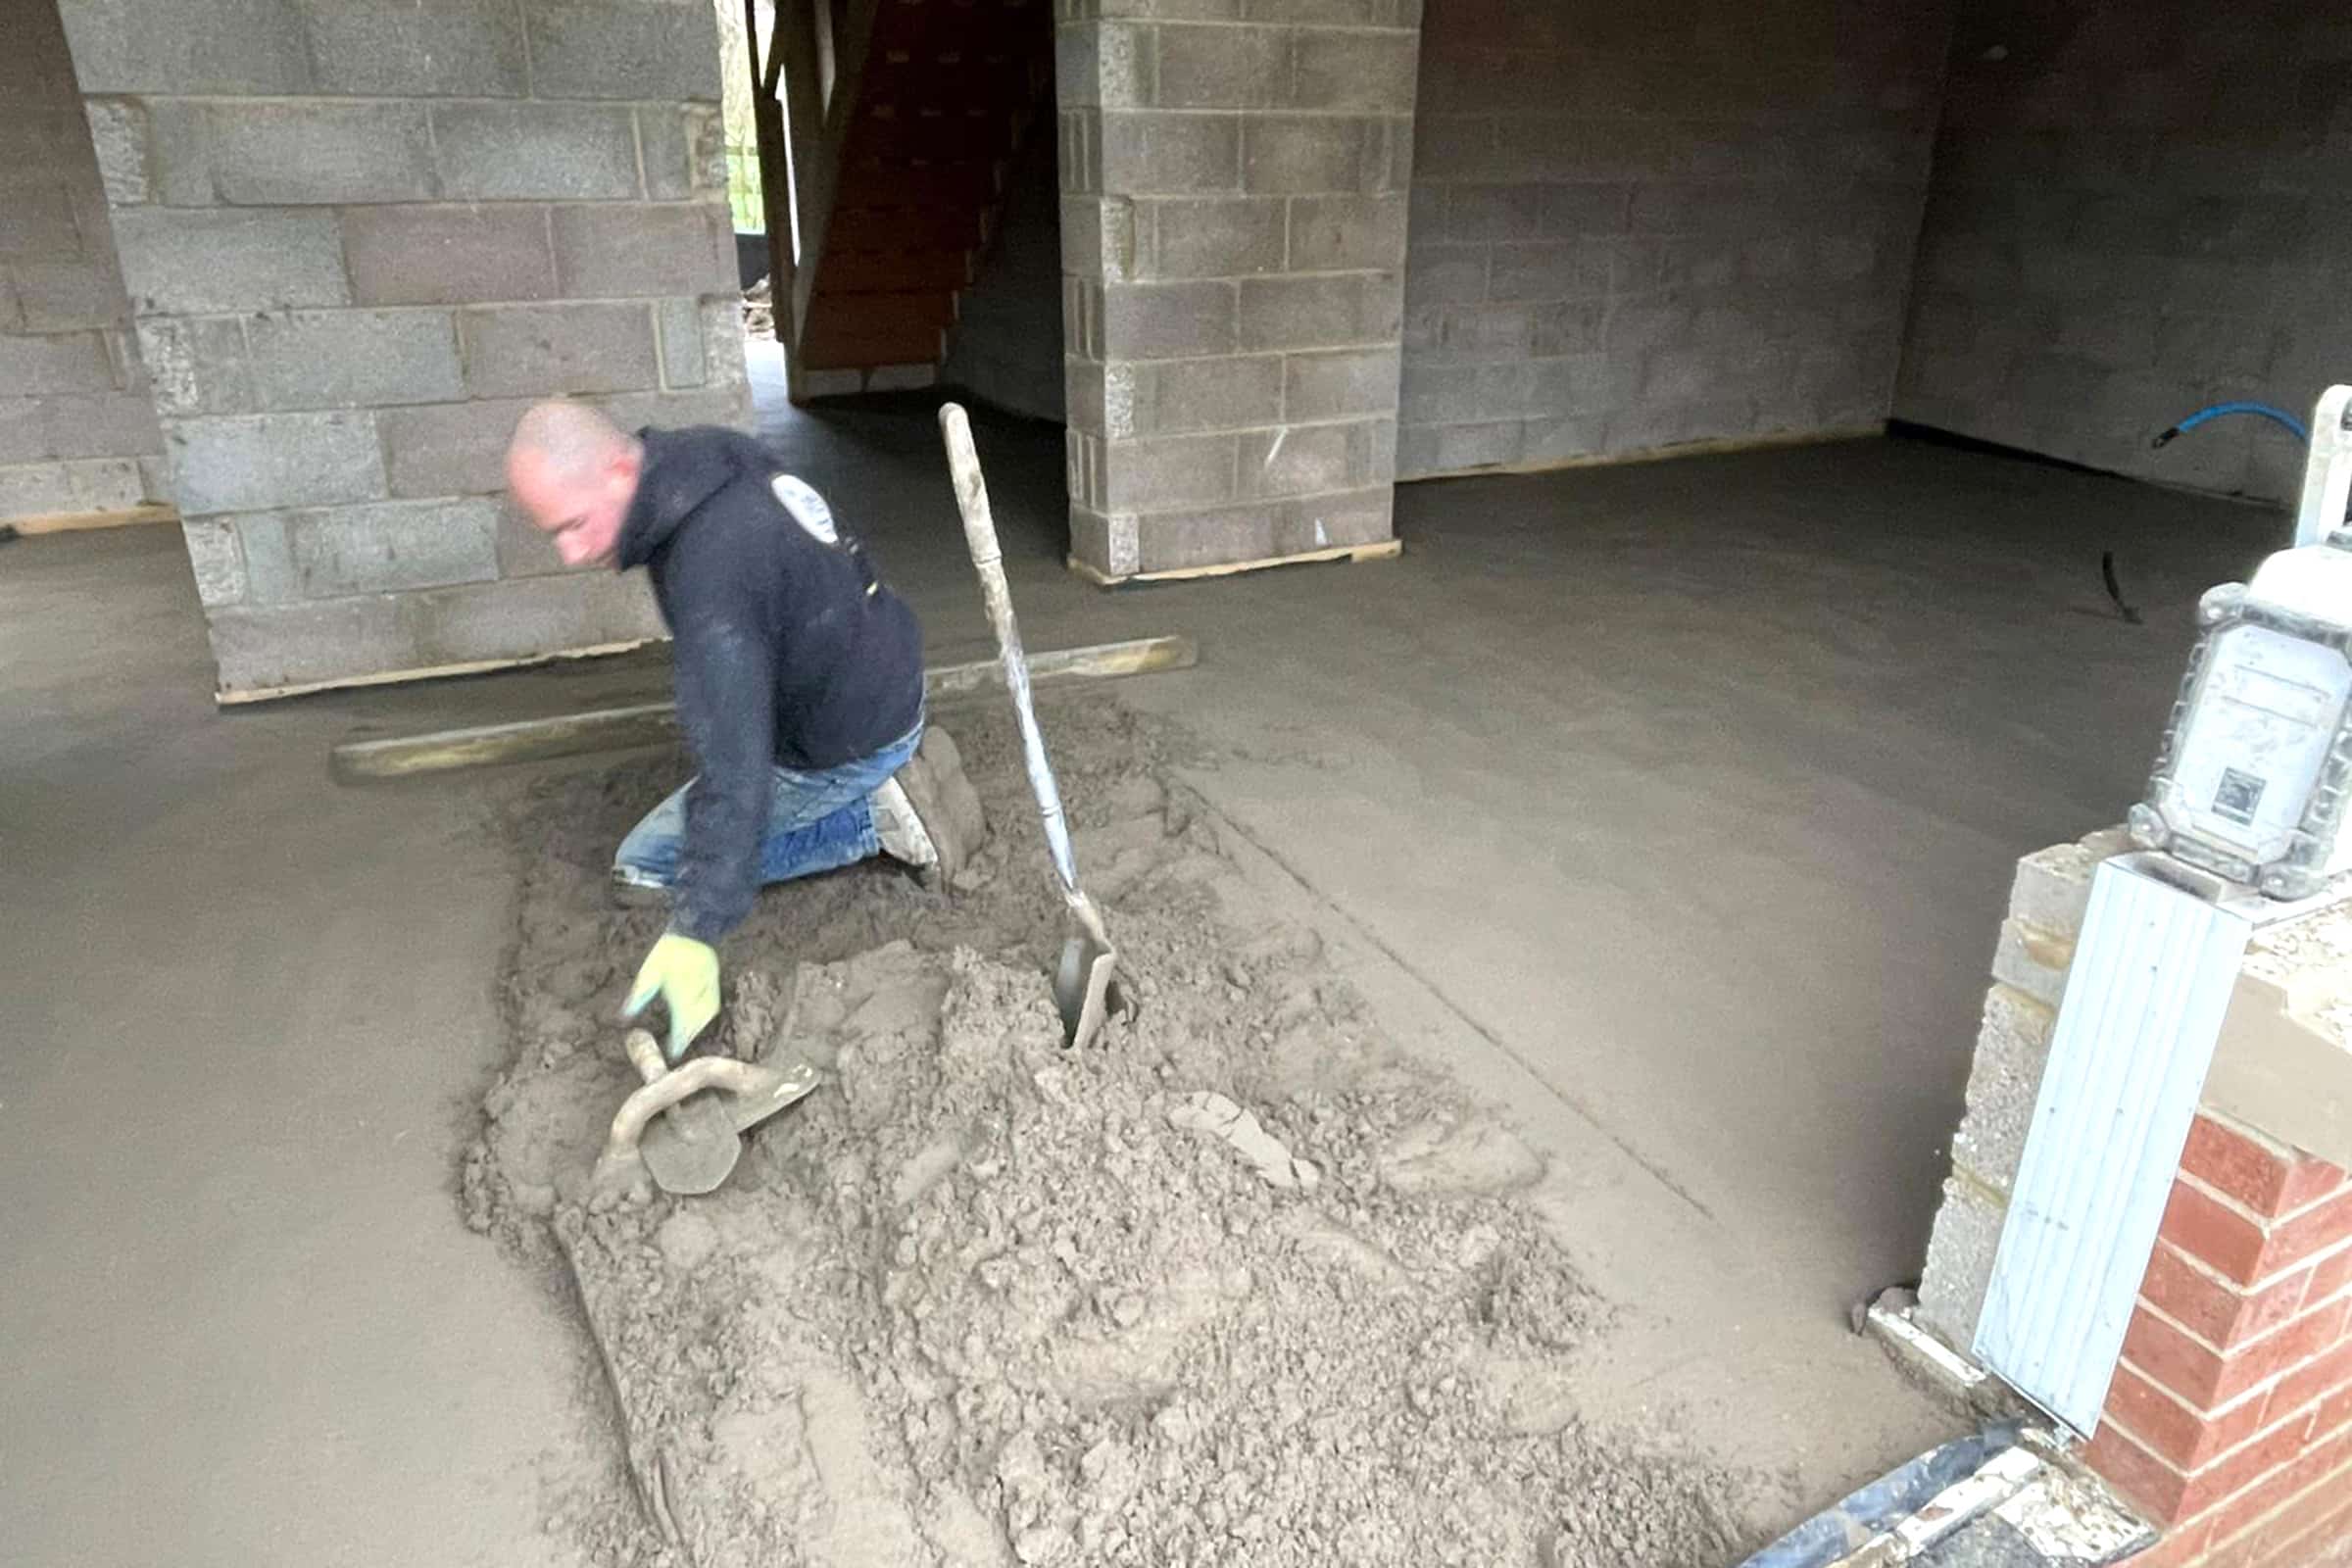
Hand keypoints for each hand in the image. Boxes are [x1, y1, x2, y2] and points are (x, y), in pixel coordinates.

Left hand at [623, 933, 720, 1061]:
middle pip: (695, 1023)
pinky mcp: (715, 984)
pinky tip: (698, 1020)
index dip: (677, 1040)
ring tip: (688, 1038)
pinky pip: (713, 1006)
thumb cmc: (667, 952)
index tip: (672, 1052)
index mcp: (682, 994)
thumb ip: (638, 998)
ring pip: (706, 1016)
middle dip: (688, 1037)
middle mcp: (698, 994)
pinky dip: (705, 1017)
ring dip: (697, 1028)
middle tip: (678, 1048)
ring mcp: (710, 989)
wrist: (692, 932)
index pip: (681, 1025)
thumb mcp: (647, 974)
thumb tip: (624, 1017)